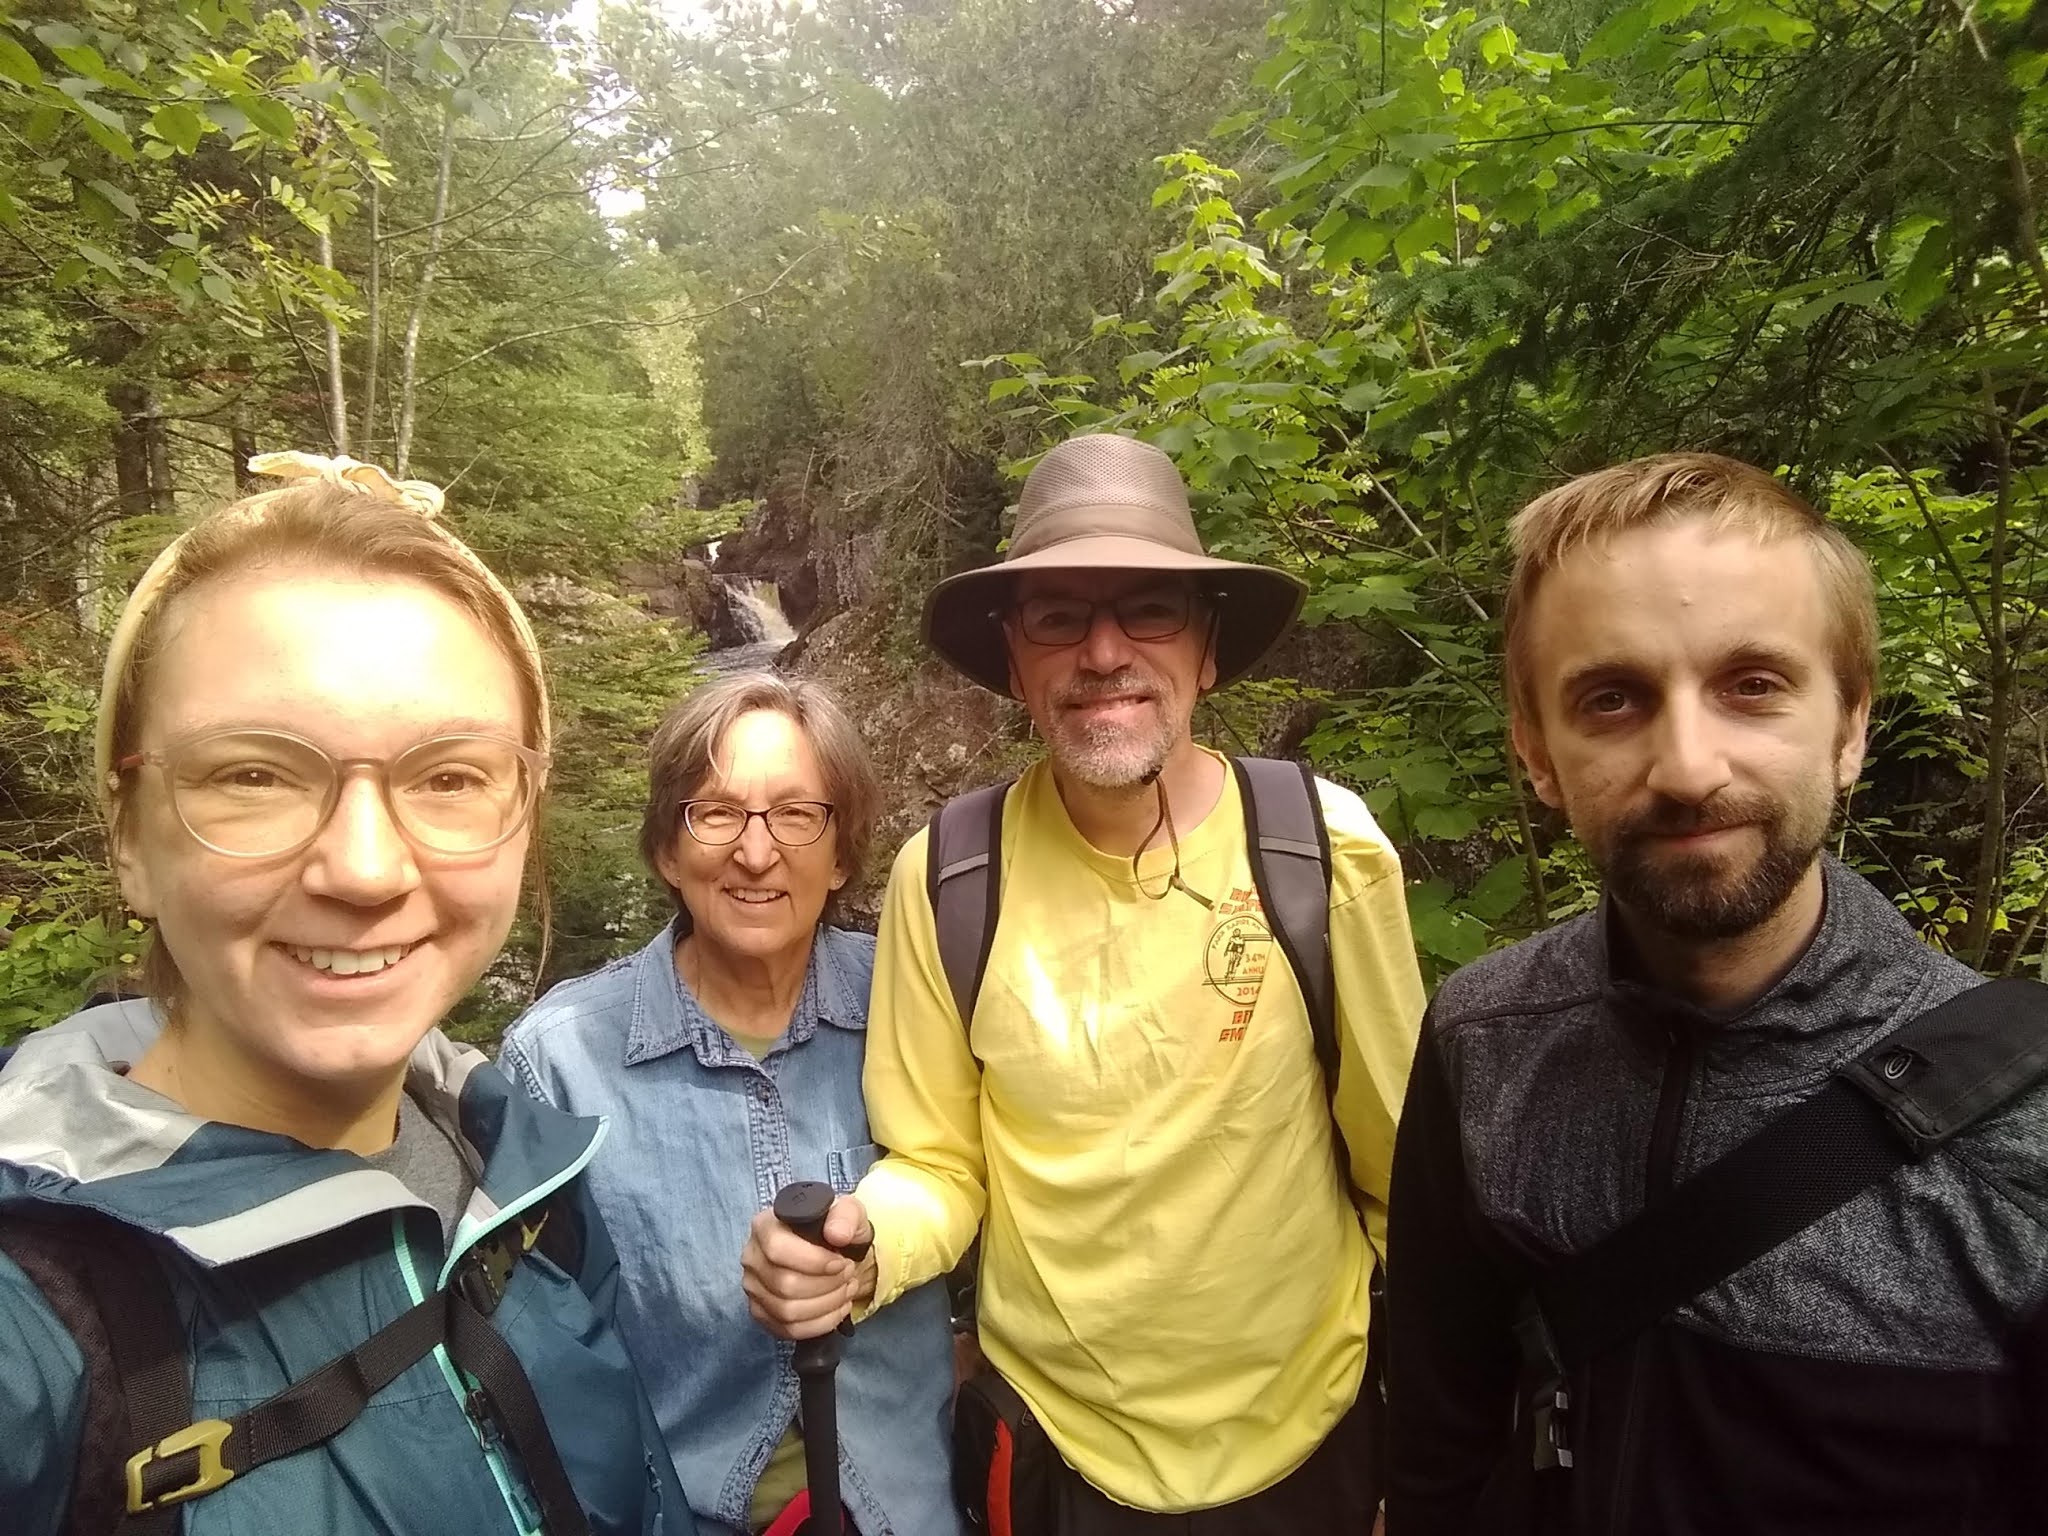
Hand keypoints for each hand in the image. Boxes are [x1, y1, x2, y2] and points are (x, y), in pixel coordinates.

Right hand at [741, 1194, 877, 1339]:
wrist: (834, 1251)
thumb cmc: (835, 1229)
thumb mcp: (847, 1212)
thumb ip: (845, 1216)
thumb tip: (837, 1234)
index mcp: (765, 1226)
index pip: (777, 1249)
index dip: (813, 1261)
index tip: (841, 1262)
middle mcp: (752, 1257)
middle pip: (784, 1285)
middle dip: (827, 1285)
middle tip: (849, 1275)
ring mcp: (753, 1288)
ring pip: (787, 1311)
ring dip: (827, 1304)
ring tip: (847, 1289)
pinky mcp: (761, 1313)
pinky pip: (789, 1330)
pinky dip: (821, 1323)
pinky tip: (838, 1308)